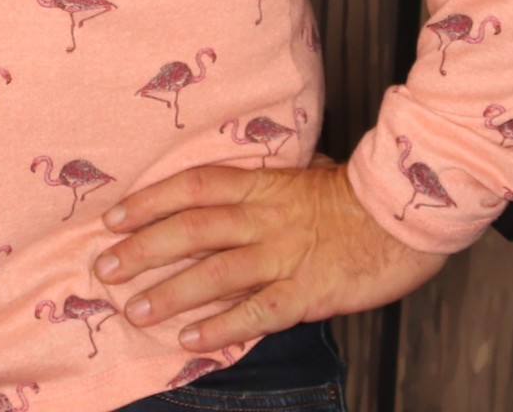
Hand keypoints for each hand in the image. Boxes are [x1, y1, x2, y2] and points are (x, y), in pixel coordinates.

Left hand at [91, 157, 446, 352]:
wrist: (408, 214)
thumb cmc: (357, 195)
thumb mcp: (305, 174)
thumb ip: (266, 184)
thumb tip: (230, 185)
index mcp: (263, 184)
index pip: (192, 186)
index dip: (148, 201)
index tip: (112, 217)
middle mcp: (265, 218)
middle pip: (191, 230)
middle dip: (142, 249)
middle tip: (104, 267)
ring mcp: (285, 256)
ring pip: (215, 273)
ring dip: (170, 292)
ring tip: (134, 308)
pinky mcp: (308, 292)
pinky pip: (257, 312)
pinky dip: (221, 326)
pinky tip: (191, 339)